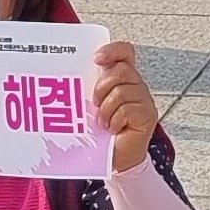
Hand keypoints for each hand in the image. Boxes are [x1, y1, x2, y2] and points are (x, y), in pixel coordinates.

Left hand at [96, 42, 162, 171]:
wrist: (114, 159)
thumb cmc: (101, 132)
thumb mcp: (90, 105)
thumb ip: (86, 88)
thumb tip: (62, 78)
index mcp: (122, 78)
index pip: (125, 52)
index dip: (113, 50)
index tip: (96, 58)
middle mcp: (136, 86)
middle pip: (122, 70)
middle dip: (103, 86)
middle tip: (95, 103)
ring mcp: (144, 100)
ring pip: (124, 90)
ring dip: (107, 108)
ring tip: (103, 121)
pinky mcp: (147, 116)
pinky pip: (129, 109)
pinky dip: (115, 120)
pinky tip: (113, 128)